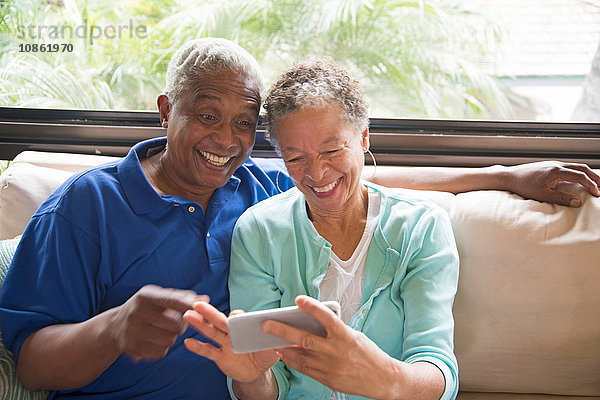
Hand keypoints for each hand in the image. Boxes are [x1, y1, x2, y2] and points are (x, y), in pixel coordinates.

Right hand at [109, 284, 204, 360]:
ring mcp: (133, 332)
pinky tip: (155, 340)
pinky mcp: (133, 348)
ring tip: (164, 329)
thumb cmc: (146, 308)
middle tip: (176, 321)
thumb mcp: (159, 297)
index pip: (171, 300)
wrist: (115, 326)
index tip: (201, 308)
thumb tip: (205, 299)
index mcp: (145, 297)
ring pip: (170, 339)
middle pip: (175, 324)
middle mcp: (136, 313)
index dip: (188, 304)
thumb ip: (183, 297)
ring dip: (173, 336)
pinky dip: (163, 348)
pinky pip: (161, 352)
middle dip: (181, 324)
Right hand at [183, 301, 279, 382]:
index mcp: (245, 327)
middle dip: (210, 313)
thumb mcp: (273, 351)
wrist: (258, 371)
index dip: (236, 316)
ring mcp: (225, 344)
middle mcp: (233, 333)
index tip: (234, 316)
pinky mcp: (220, 357)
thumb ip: (272, 346)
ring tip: (189, 316)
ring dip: (200, 325)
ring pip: (212, 333)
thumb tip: (277, 342)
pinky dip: (198, 347)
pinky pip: (208, 351)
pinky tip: (188, 342)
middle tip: (198, 304)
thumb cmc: (265, 354)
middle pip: (220, 321)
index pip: (239, 318)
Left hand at [263, 296, 400, 398]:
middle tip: (267, 325)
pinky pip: (306, 369)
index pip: (326, 317)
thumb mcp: (354, 336)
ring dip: (284, 347)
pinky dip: (293, 361)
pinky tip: (285, 354)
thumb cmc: (368, 353)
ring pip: (301, 356)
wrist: (383, 379)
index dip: (312, 307)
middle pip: (305, 339)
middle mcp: (337, 351)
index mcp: (346, 336)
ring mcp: (331, 367)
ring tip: (272, 340)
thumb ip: (334, 331)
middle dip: (283, 331)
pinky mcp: (328, 379)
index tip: (298, 299)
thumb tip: (312, 324)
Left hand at [505, 161, 599, 206]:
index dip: (591, 185)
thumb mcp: (542, 195)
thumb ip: (561, 198)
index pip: (580, 176)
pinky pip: (569, 167)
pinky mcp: (549, 166)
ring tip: (595, 183)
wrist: (509, 176)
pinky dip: (578, 172)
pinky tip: (579, 179)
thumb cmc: (523, 185)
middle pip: (582, 168)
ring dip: (587, 174)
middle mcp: (557, 165)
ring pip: (576, 166)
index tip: (598, 194)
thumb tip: (578, 202)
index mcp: (556, 171)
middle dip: (594, 177)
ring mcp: (553, 164)